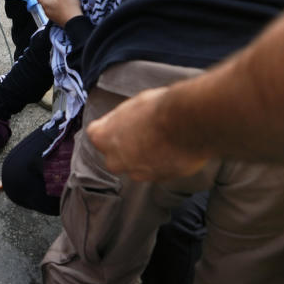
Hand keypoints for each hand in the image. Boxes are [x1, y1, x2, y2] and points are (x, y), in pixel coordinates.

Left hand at [37, 0, 82, 27]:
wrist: (75, 21)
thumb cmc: (68, 7)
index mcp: (45, 3)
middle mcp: (46, 11)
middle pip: (44, 1)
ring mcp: (52, 16)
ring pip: (50, 6)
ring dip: (55, 1)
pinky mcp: (58, 20)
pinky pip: (56, 11)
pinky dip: (59, 7)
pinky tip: (66, 5)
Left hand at [87, 87, 211, 180]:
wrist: (188, 123)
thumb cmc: (159, 110)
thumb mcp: (132, 105)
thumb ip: (122, 120)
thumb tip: (123, 121)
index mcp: (104, 138)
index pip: (96, 134)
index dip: (108, 127)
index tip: (118, 122)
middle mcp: (117, 160)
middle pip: (114, 156)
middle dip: (125, 147)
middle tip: (141, 132)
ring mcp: (138, 172)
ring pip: (136, 166)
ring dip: (144, 156)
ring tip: (161, 139)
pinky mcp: (160, 179)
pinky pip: (156, 171)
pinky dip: (162, 163)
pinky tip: (172, 148)